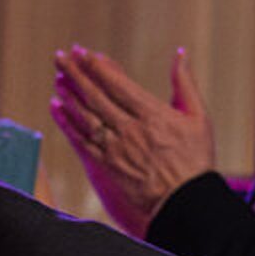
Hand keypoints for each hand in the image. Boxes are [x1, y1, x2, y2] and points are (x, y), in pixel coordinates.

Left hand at [50, 44, 215, 236]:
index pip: (118, 84)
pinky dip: (67, 123)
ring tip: (57, 78)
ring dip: (68, 95)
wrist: (184, 203)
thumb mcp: (198, 117)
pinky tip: (56, 108)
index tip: (83, 52)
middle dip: (76, 74)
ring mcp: (116, 149)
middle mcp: (130, 129)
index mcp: (152, 114)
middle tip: (61, 57)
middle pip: (96, 97)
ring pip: (85, 117)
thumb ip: (185, 83)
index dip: (97, 67)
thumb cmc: (195, 160)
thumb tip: (180, 53)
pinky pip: (81, 141)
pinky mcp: (106, 166)